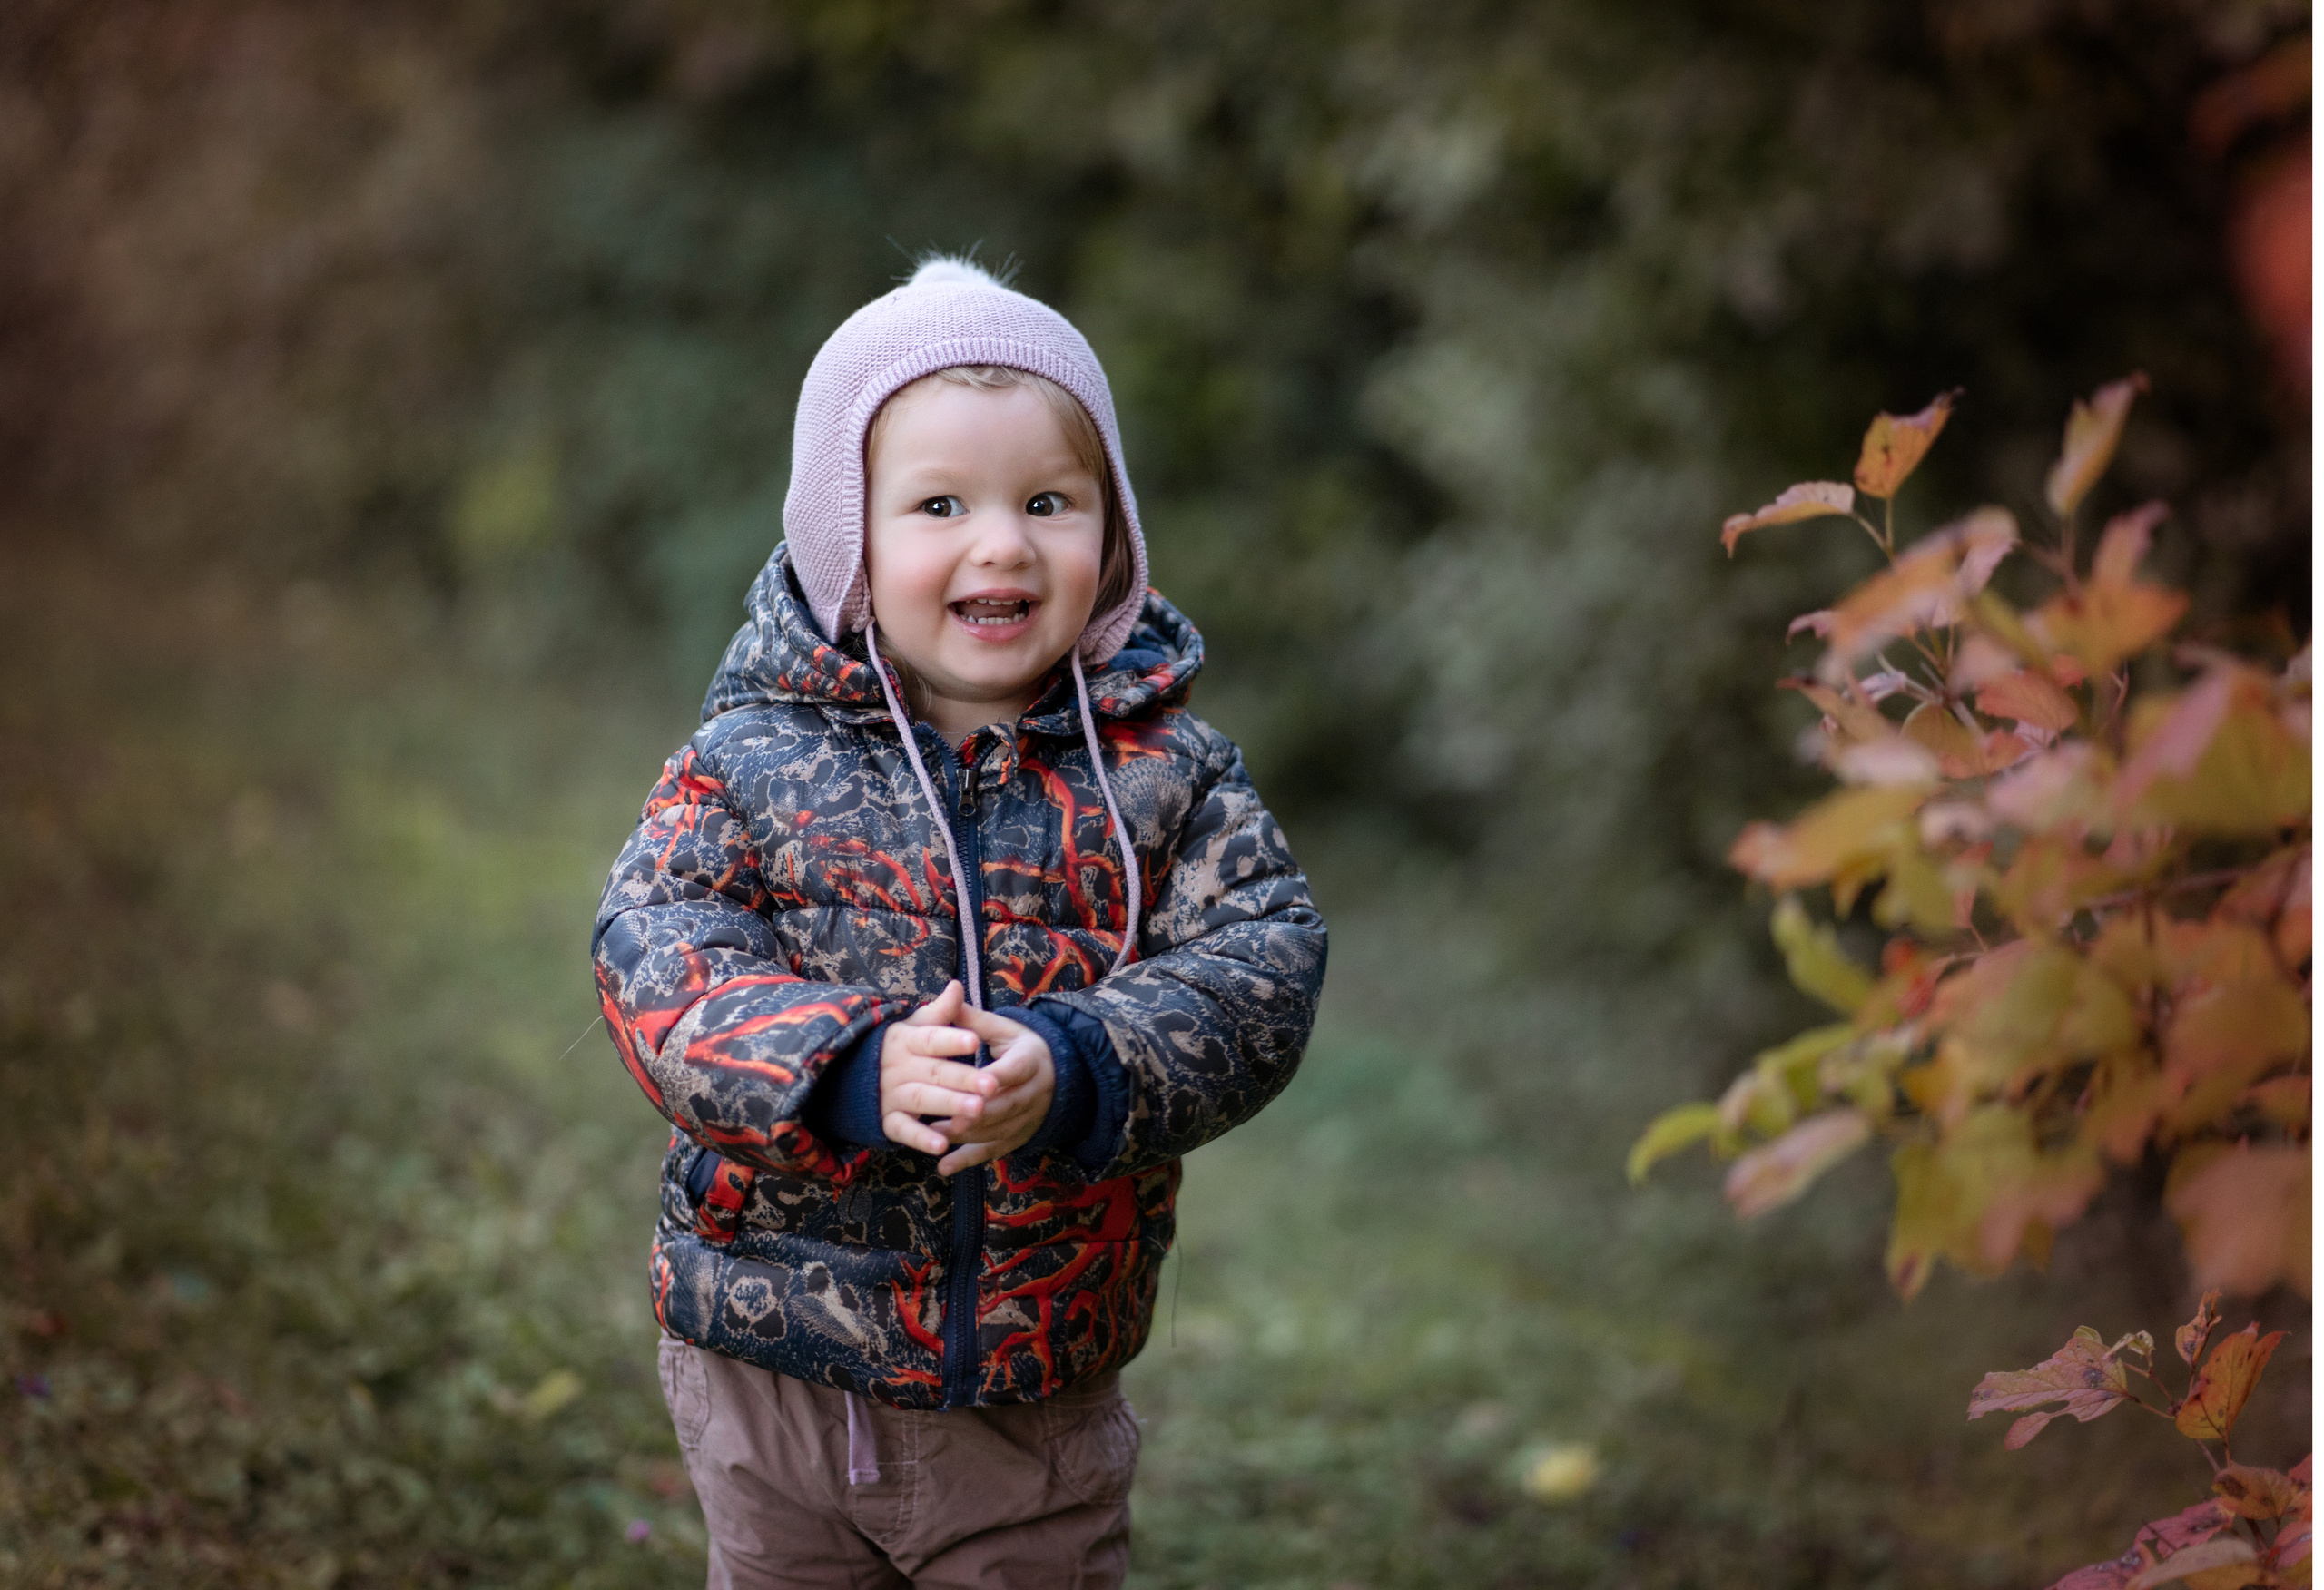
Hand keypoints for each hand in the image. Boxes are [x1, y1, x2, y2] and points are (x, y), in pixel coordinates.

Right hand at [877, 981, 994, 1156]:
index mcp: (906, 1039)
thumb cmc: (899, 1047)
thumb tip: (957, 985)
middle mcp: (898, 1066)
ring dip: (949, 1105)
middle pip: (934, 1071)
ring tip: (977, 1110)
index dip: (952, 1039)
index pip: (931, 1038)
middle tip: (991, 1085)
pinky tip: (943, 1145)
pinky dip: (921, 1138)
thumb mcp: (914, 1025)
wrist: (850, 1075)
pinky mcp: (887, 1119)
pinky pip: (903, 1130)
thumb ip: (940, 1011)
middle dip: (963, 1078)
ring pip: (922, 1099)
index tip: (975, 1040)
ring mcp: (891, 1094)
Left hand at [931, 1004, 1054, 1176]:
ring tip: (936, 1135)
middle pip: (1005, 1107)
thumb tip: (949, 993)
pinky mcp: (1017, 1138)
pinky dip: (968, 1161)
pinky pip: (993, 1152)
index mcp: (1030, 1060)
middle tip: (948, 1117)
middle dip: (978, 1114)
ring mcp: (1026, 1119)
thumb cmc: (1019, 1048)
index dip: (997, 1078)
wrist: (1055, 1075)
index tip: (977, 1083)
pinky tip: (944, 1166)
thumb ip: (973, 1020)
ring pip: (998, 1132)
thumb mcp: (1003, 1029)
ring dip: (968, 1136)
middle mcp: (1033, 1093)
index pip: (1014, 1070)